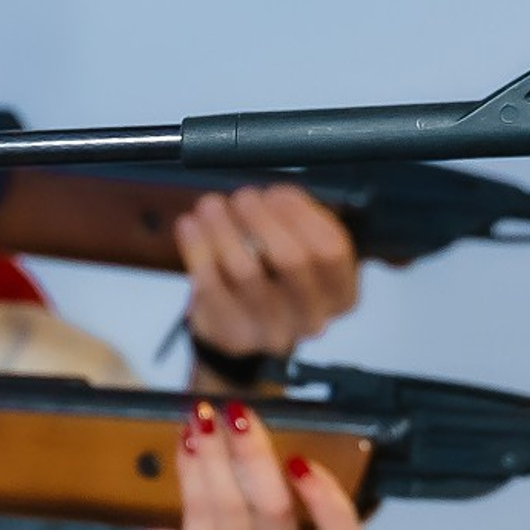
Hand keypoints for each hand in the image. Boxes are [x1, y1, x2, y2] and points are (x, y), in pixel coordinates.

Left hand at [100, 397, 362, 529]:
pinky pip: (199, 510)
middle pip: (277, 512)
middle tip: (238, 411)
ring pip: (232, 506)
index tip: (301, 460)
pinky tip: (187, 443)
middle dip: (255, 454)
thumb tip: (256, 421)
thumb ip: (270, 488)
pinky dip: (192, 470)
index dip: (328, 500)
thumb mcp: (255, 524)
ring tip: (202, 417)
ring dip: (216, 453)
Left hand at [175, 184, 358, 370]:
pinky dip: (197, 248)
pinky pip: (211, 285)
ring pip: (245, 271)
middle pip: (290, 259)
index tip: (278, 193)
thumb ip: (297, 225)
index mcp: (340, 295)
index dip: (303, 214)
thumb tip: (275, 195)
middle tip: (243, 197)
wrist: (242, 336)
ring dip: (225, 228)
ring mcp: (272, 331)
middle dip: (263, 218)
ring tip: (211, 205)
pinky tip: (189, 226)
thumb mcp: (302, 257)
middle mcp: (312, 318)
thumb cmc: (276, 284)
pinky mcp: (232, 334)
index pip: (332, 250)